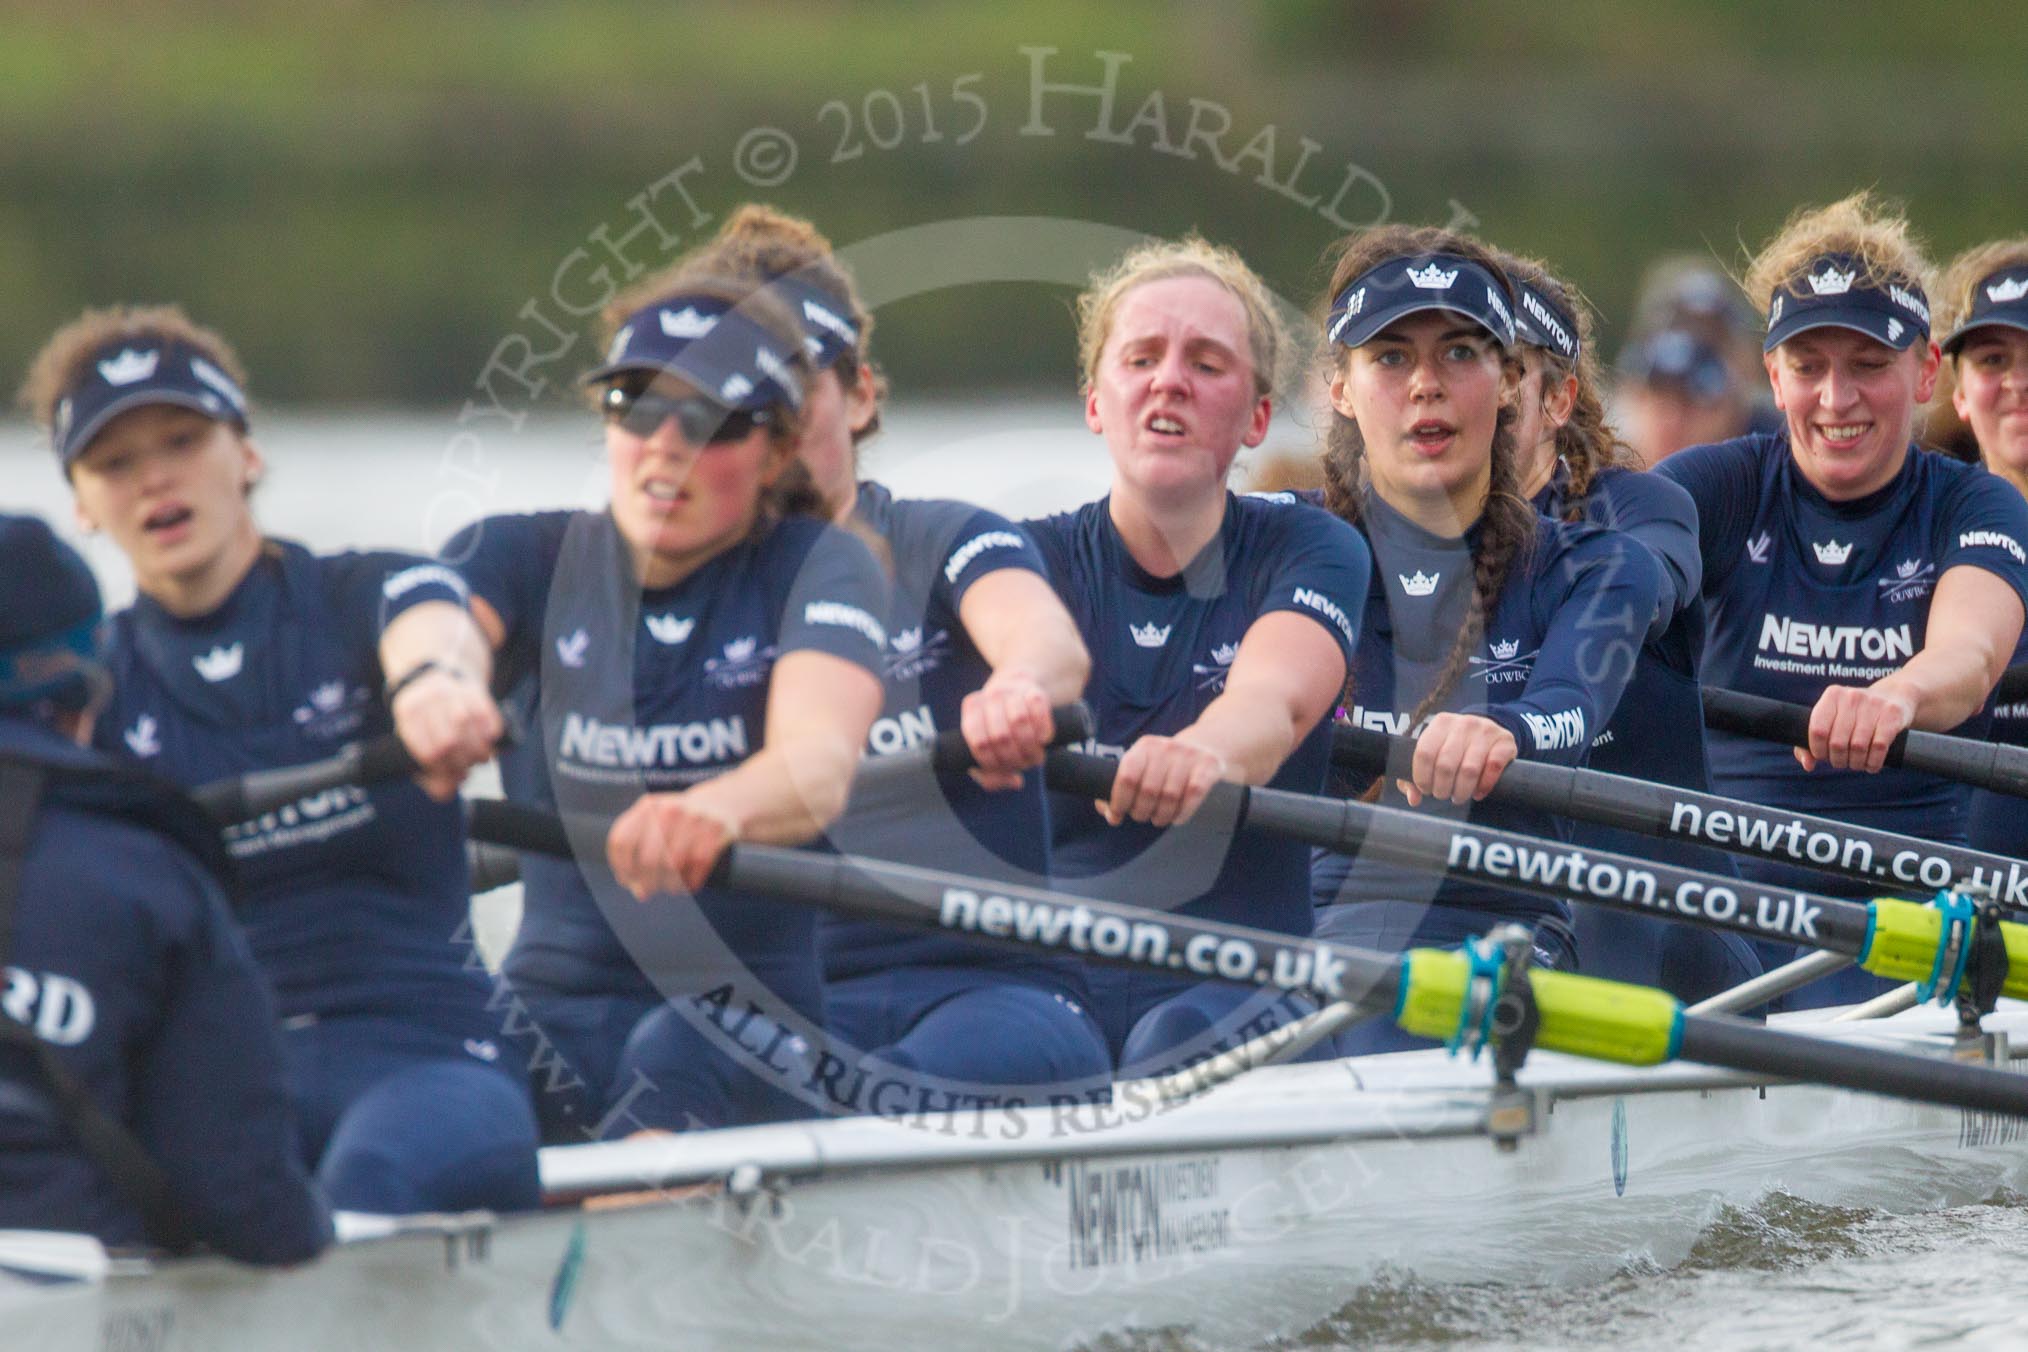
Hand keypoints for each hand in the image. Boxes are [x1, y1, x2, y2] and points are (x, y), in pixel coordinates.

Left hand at [389, 667, 501, 800]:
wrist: (430, 674)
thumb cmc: (423, 720)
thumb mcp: (412, 740)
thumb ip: (426, 772)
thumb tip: (446, 792)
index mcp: (407, 713)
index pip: (428, 753)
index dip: (444, 772)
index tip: (452, 776)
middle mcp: (427, 699)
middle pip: (450, 742)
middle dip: (463, 763)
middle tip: (467, 769)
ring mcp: (452, 691)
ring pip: (470, 729)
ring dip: (480, 752)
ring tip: (480, 759)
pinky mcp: (473, 689)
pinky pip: (488, 714)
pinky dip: (492, 733)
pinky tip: (490, 741)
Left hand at [606, 790, 740, 898]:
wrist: (721, 803)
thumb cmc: (679, 822)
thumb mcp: (654, 825)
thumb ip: (639, 854)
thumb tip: (639, 891)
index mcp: (648, 806)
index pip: (622, 841)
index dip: (621, 867)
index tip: (626, 880)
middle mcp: (670, 810)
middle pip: (647, 859)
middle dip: (646, 882)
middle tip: (649, 890)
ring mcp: (694, 819)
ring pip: (673, 866)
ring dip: (669, 885)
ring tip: (669, 888)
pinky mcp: (716, 831)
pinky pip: (698, 867)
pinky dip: (690, 882)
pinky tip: (687, 884)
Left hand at [960, 670, 1053, 790]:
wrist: (1021, 689)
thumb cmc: (1001, 727)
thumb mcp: (989, 749)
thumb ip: (991, 775)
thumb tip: (1015, 782)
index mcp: (972, 708)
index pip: (979, 743)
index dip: (994, 763)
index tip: (1004, 768)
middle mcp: (990, 696)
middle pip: (1001, 736)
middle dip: (1015, 758)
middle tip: (1023, 764)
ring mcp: (1012, 691)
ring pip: (1019, 721)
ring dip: (1030, 747)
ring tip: (1034, 755)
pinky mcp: (1035, 692)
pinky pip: (1039, 712)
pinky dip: (1043, 731)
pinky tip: (1043, 740)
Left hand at [1097, 734, 1226, 827]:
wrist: (1206, 746)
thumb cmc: (1166, 764)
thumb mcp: (1144, 765)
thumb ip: (1122, 786)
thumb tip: (1106, 810)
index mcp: (1144, 746)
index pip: (1126, 777)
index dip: (1119, 801)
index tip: (1117, 815)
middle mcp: (1166, 748)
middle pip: (1148, 791)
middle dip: (1141, 812)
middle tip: (1143, 817)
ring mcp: (1189, 756)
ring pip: (1170, 797)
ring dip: (1161, 816)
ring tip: (1159, 819)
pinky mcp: (1208, 766)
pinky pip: (1192, 796)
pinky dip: (1182, 813)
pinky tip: (1177, 818)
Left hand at [1399, 712, 1516, 805]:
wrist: (1489, 733)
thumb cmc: (1454, 747)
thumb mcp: (1434, 754)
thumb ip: (1414, 776)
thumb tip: (1413, 799)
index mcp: (1441, 723)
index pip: (1424, 753)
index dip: (1422, 777)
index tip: (1425, 789)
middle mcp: (1463, 723)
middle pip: (1445, 765)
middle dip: (1441, 788)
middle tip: (1443, 795)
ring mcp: (1486, 730)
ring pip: (1469, 770)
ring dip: (1461, 790)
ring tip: (1458, 796)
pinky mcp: (1505, 741)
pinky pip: (1493, 768)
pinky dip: (1484, 786)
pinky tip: (1478, 793)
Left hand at [1798, 683, 1917, 772]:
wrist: (1895, 695)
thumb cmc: (1856, 714)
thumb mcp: (1833, 718)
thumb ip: (1812, 741)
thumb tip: (1808, 764)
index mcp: (1832, 695)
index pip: (1817, 730)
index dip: (1818, 750)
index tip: (1823, 756)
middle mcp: (1851, 697)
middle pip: (1837, 742)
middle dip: (1838, 760)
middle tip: (1842, 762)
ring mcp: (1874, 704)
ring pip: (1858, 746)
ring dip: (1856, 763)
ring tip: (1856, 764)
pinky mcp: (1892, 715)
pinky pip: (1879, 747)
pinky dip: (1873, 762)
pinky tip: (1871, 765)